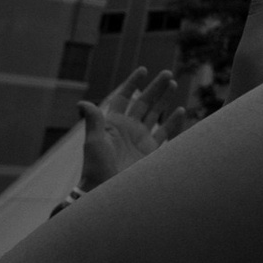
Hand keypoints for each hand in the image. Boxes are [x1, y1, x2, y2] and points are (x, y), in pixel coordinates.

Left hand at [77, 67, 179, 191]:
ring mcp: (140, 139)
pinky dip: (174, 122)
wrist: (106, 192)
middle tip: (167, 73)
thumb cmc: (96, 168)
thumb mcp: (93, 142)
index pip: (124, 98)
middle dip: (155, 87)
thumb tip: (82, 103)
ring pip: (155, 113)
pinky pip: (165, 133)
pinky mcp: (151, 151)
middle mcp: (128, 129)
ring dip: (164, 99)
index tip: (143, 70)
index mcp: (113, 123)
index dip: (133, 83)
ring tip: (173, 84)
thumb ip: (93, 121)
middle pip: (144, 102)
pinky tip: (180, 111)